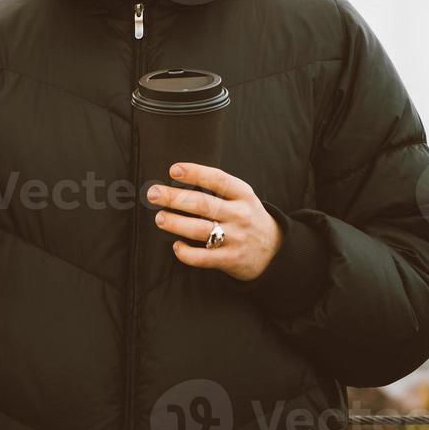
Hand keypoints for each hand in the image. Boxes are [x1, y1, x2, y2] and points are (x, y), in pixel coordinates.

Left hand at [146, 163, 281, 281]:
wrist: (275, 251)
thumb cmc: (247, 217)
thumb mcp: (242, 197)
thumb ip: (217, 189)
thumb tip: (178, 176)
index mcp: (243, 195)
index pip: (218, 180)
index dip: (196, 173)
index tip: (174, 170)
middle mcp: (240, 215)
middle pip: (203, 204)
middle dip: (175, 197)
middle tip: (154, 194)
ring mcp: (236, 238)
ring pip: (200, 230)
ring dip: (176, 223)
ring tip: (160, 218)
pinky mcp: (230, 259)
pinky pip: (203, 258)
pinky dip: (186, 253)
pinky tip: (176, 246)